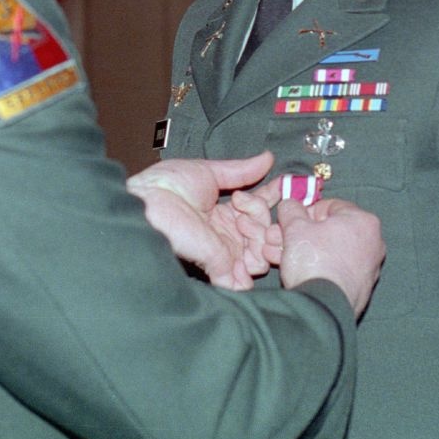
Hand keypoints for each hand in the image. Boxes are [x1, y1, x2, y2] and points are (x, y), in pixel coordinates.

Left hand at [127, 151, 276, 289]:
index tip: (288, 187)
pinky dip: (254, 270)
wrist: (150, 201)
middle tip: (247, 204)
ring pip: (261, 255)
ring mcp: (224, 251)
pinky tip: (254, 249)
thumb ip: (240, 170)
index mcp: (224, 211)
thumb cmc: (169, 184)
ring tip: (247, 224)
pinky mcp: (219, 266)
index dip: (273, 200)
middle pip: (264, 232)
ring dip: (263, 239)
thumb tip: (268, 157)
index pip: (258, 209)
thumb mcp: (209, 172)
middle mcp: (227, 233)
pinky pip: (245, 280)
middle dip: (265, 218)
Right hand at [274, 197, 384, 315]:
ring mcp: (367, 268)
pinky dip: (313, 267)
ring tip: (273, 254)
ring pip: (326, 251)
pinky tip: (288, 269)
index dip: (304, 211)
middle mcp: (371, 243)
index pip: (330, 206)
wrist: (323, 307)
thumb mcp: (295, 227)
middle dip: (296, 234)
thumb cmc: (315, 260)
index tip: (289, 220)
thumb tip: (290, 205)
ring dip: (299, 250)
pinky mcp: (358, 288)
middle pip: (326, 231)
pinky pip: (332, 269)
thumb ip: (291, 210)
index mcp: (363, 220)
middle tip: (275, 237)